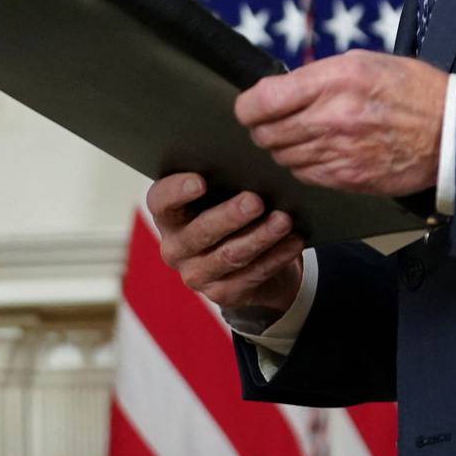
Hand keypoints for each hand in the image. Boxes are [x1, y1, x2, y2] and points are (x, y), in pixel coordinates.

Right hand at [146, 174, 303, 314]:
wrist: (249, 255)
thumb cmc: (232, 207)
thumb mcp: (224, 192)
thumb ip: (227, 177)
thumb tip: (254, 161)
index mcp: (169, 215)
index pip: (161, 201)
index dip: (176, 191)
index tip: (200, 181)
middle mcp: (175, 246)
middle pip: (200, 232)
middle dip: (230, 216)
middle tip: (256, 201)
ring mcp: (196, 274)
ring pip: (230, 255)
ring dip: (260, 237)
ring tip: (284, 220)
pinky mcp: (221, 293)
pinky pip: (252, 275)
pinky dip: (276, 256)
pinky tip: (294, 241)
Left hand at [235, 50, 448, 196]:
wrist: (451, 131)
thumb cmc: (412, 90)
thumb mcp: (365, 62)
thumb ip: (318, 76)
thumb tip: (279, 91)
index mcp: (336, 79)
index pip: (262, 100)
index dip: (248, 105)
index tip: (252, 105)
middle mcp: (333, 117)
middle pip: (265, 133)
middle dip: (265, 126)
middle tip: (279, 120)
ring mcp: (339, 152)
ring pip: (281, 156)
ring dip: (286, 147)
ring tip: (307, 135)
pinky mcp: (347, 178)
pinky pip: (304, 175)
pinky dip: (305, 164)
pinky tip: (323, 152)